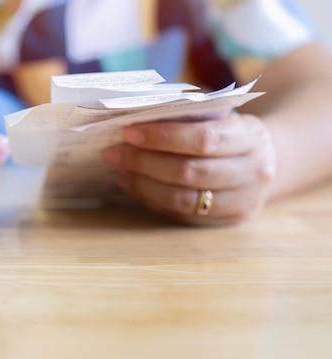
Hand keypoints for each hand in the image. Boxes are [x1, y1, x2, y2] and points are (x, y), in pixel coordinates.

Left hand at [101, 113, 275, 225]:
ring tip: (120, 170)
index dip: (162, 137)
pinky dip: (152, 200)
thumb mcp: (220, 116)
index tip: (128, 133)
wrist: (265, 161)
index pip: (203, 139)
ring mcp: (244, 202)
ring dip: (143, 185)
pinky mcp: (228, 222)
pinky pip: (182, 215)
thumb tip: (134, 121)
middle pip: (188, 172)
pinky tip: (133, 185)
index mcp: (251, 137)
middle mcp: (253, 172)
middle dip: (144, 162)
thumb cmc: (228, 132)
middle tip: (113, 153)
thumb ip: (187, 117)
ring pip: (183, 199)